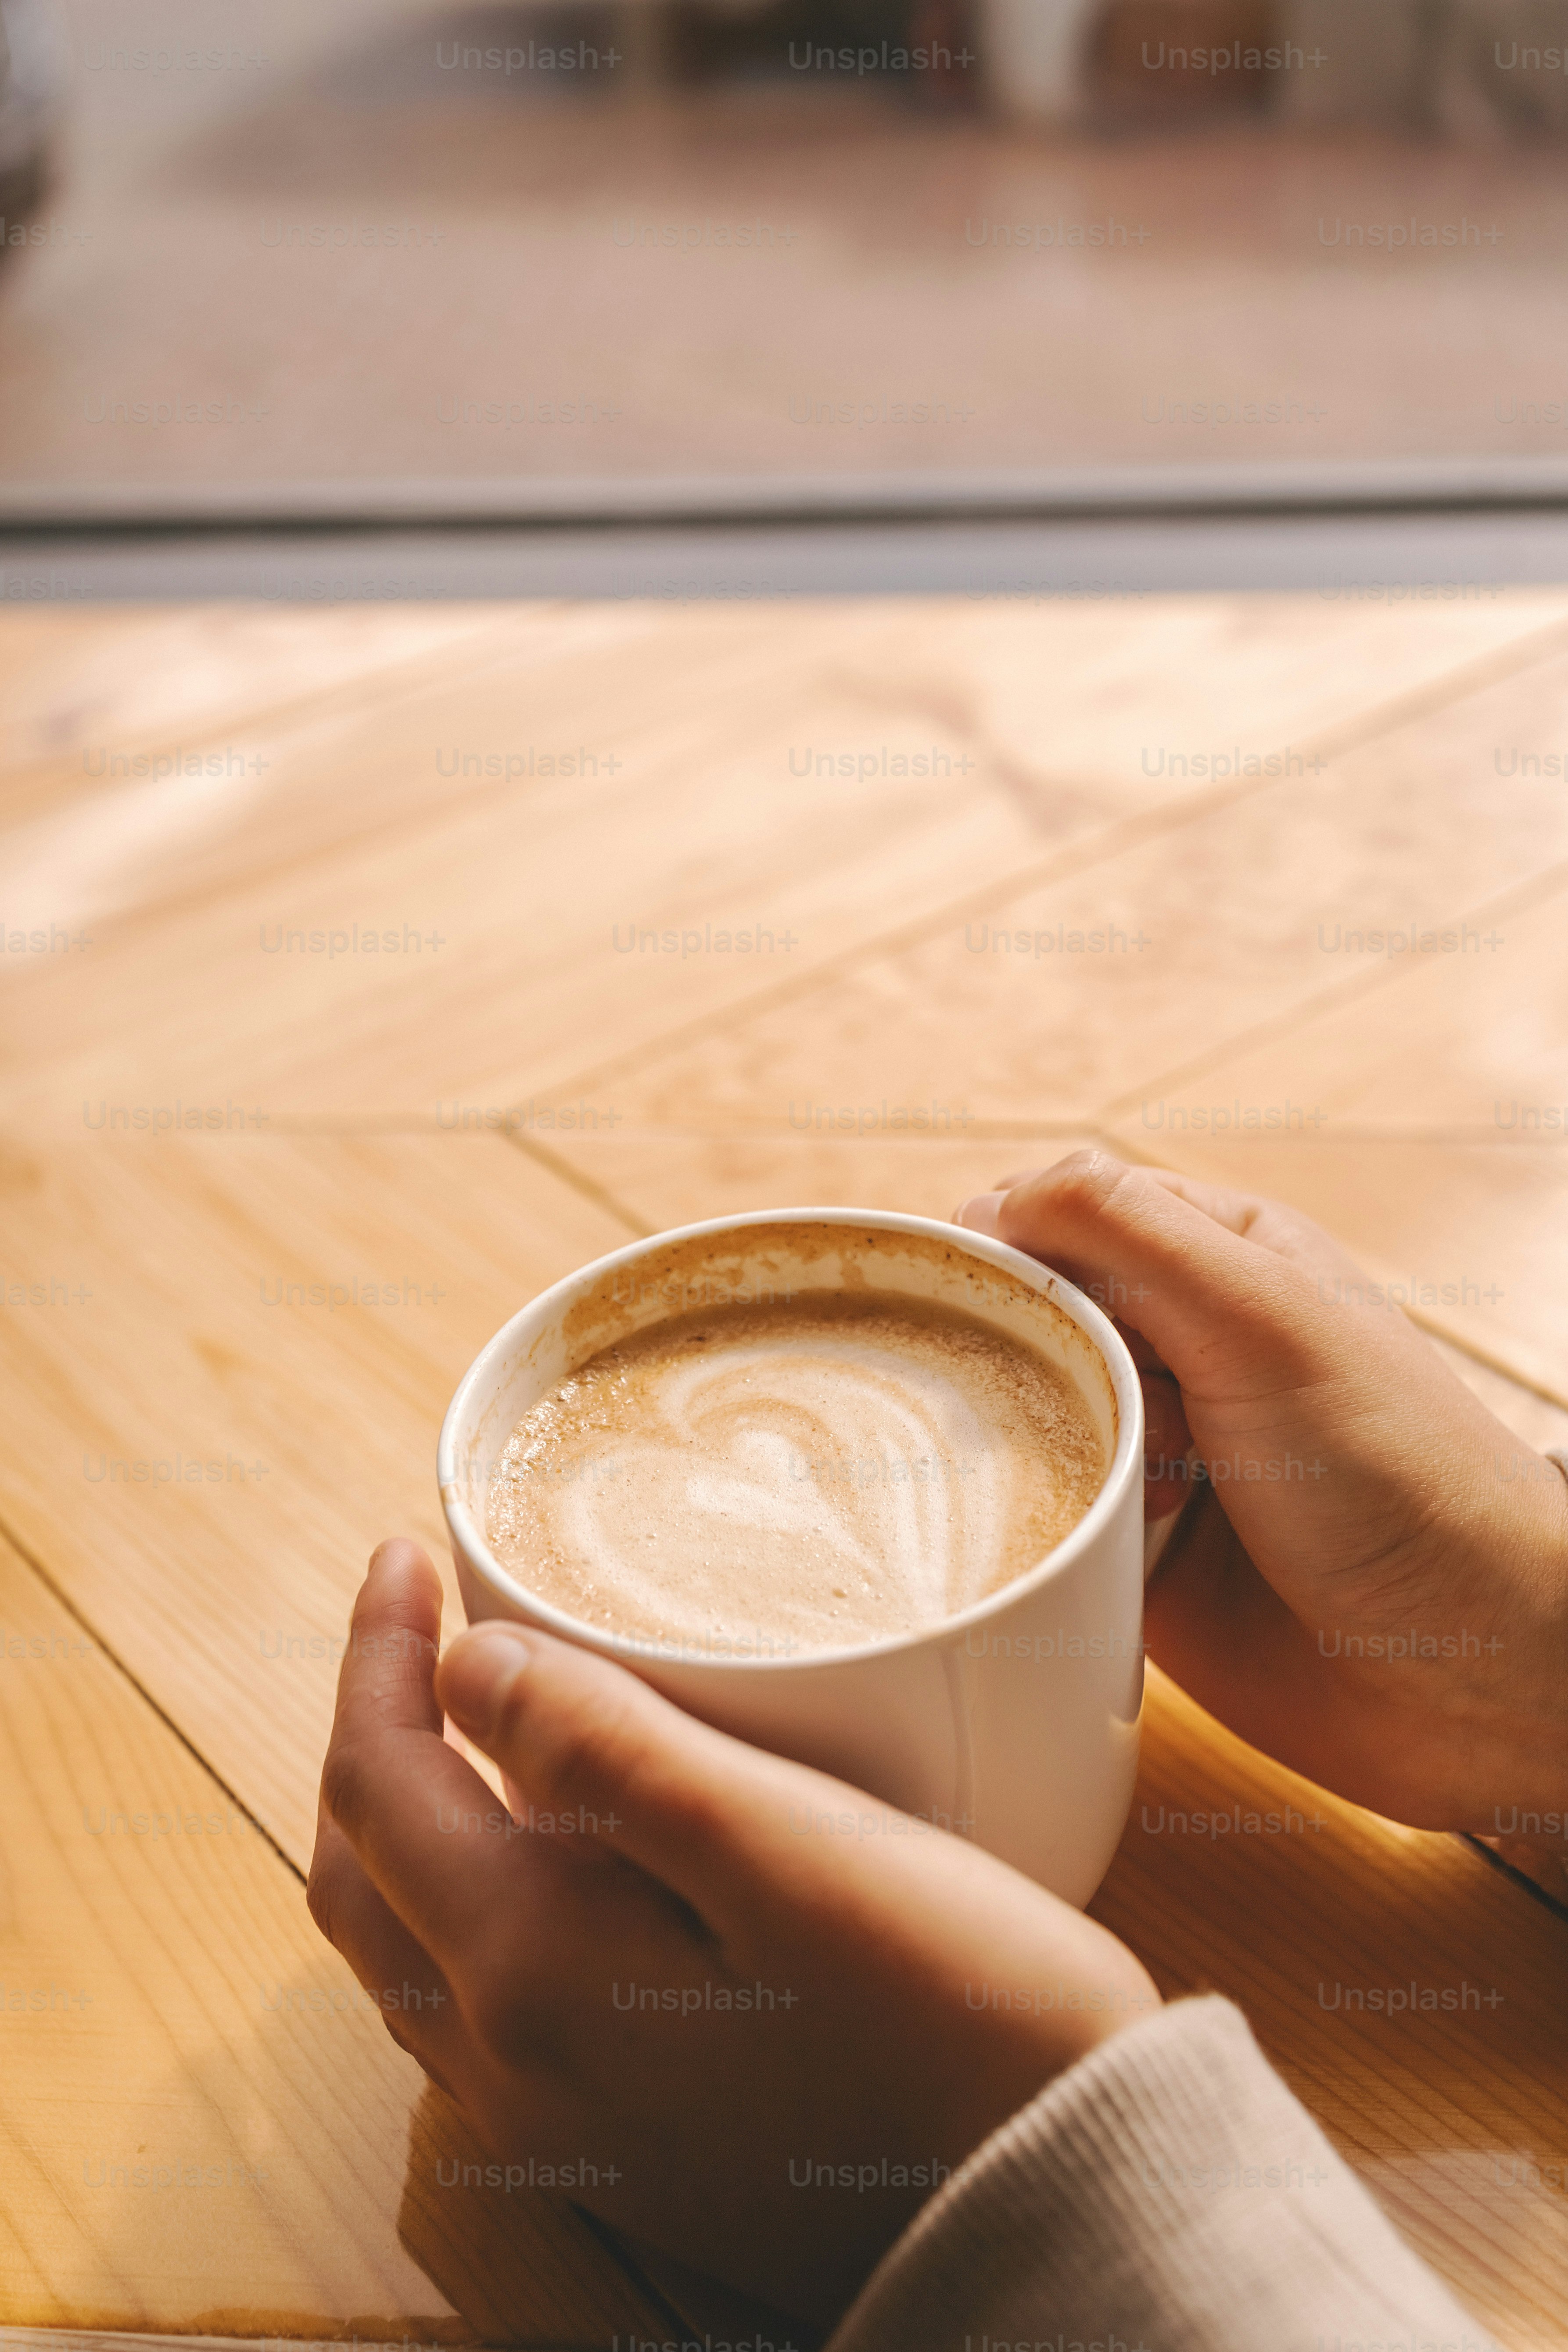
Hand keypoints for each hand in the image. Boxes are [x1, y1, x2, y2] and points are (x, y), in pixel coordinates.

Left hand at [308, 1540, 1158, 2323]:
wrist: (1057, 2208)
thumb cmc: (952, 2011)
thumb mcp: (789, 1847)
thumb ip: (613, 1755)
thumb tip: (471, 1667)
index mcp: (536, 1974)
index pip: (377, 1786)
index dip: (376, 1656)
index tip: (404, 1552)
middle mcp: (517, 2070)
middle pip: (366, 1878)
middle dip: (371, 1733)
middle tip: (417, 1622)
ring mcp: (566, 2128)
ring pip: (411, 1953)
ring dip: (408, 1824)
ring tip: (463, 1720)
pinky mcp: (627, 2153)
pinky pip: (480, 2013)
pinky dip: (464, 1906)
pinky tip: (542, 1862)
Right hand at [954, 1150, 1567, 1829]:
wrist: (1472, 1673)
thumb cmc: (1398, 1475)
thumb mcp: (1268, 1317)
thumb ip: (1135, 1233)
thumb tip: (997, 1194)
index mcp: (1221, 1262)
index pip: (1068, 1212)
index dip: (998, 1239)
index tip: (948, 1285)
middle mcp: (1184, 1352)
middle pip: (1031, 1317)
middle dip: (995, 1346)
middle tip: (989, 1391)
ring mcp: (1157, 1458)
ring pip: (1022, 1422)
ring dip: (1004, 1444)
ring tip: (1021, 1472)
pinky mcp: (1133, 1561)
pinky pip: (1039, 1525)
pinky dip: (1018, 1529)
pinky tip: (1019, 1539)